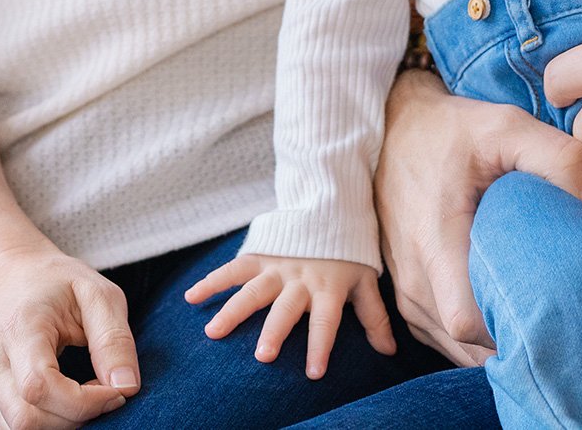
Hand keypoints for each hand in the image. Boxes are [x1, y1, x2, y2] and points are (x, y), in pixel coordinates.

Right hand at [0, 241, 138, 428]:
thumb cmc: (58, 282)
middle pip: (25, 419)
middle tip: (107, 393)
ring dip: (63, 424)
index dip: (83, 402)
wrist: (12, 276)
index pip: (39, 387)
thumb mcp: (98, 294)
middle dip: (76, 418)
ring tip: (90, 396)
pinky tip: (71, 402)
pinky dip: (50, 424)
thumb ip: (114, 339)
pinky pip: (15, 428)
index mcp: (20, 329)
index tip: (117, 390)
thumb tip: (127, 387)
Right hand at [184, 254, 393, 378]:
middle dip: (274, 331)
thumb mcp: (366, 281)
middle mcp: (301, 279)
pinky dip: (211, 280)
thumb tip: (390, 351)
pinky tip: (191, 297)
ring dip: (233, 310)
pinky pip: (233, 268)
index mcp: (329, 289)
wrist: (331, 207)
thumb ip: (374, 316)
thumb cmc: (350, 254)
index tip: (313, 374)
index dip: (321, 346)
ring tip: (213, 332)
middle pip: (286, 308)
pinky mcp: (259, 255)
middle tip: (262, 356)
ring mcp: (277, 267)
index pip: (326, 321)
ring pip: (253, 290)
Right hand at [374, 67, 581, 364]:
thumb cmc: (452, 131)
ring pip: (455, 347)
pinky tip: (506, 311)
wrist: (392, 130)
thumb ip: (559, 159)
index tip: (554, 310)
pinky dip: (475, 336)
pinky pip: (442, 338)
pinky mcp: (406, 296)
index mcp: (435, 241)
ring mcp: (406, 293)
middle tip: (561, 316)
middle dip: (514, 339)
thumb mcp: (507, 125)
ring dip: (494, 339)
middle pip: (467, 343)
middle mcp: (415, 277)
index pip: (469, 321)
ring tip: (537, 313)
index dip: (513, 329)